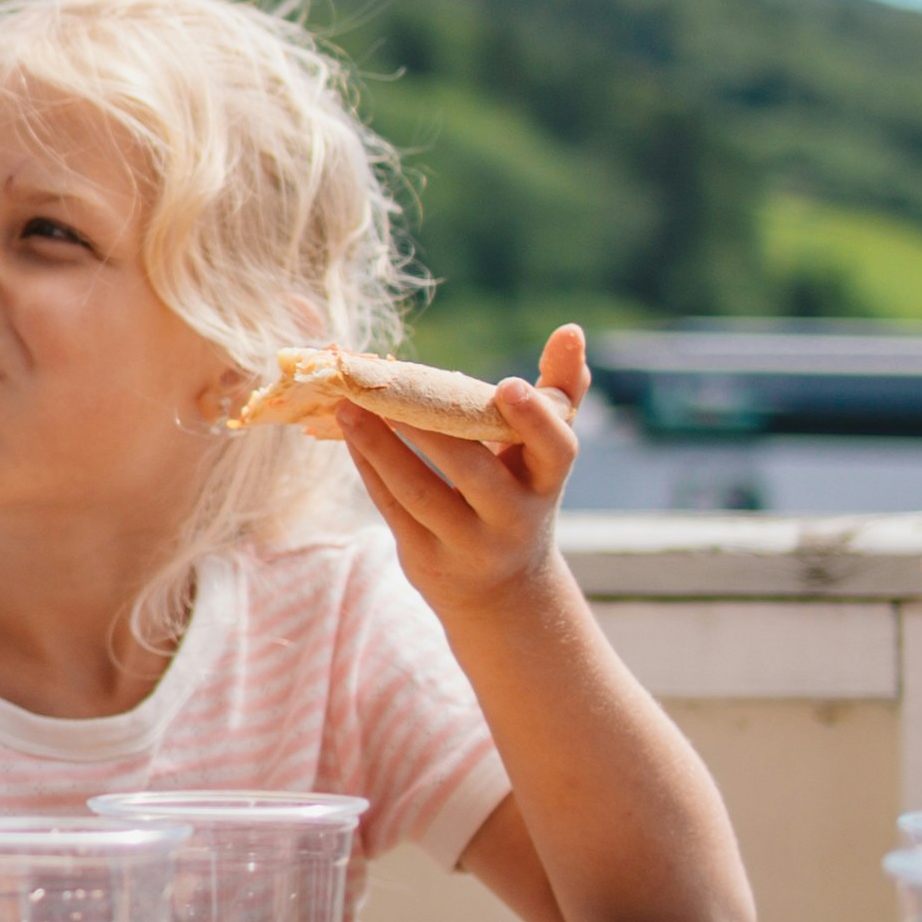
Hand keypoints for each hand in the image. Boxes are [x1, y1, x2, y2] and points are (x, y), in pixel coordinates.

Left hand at [335, 323, 584, 613]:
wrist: (503, 592)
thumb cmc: (522, 494)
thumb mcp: (545, 454)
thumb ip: (561, 392)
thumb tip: (571, 329)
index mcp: (546, 483)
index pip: (556, 451)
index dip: (536, 419)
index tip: (510, 384)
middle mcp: (513, 519)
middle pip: (473, 471)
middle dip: (431, 430)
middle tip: (392, 384)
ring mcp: (469, 545)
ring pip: (419, 492)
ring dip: (380, 446)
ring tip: (349, 405)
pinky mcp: (427, 560)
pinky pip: (393, 508)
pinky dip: (370, 468)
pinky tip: (350, 433)